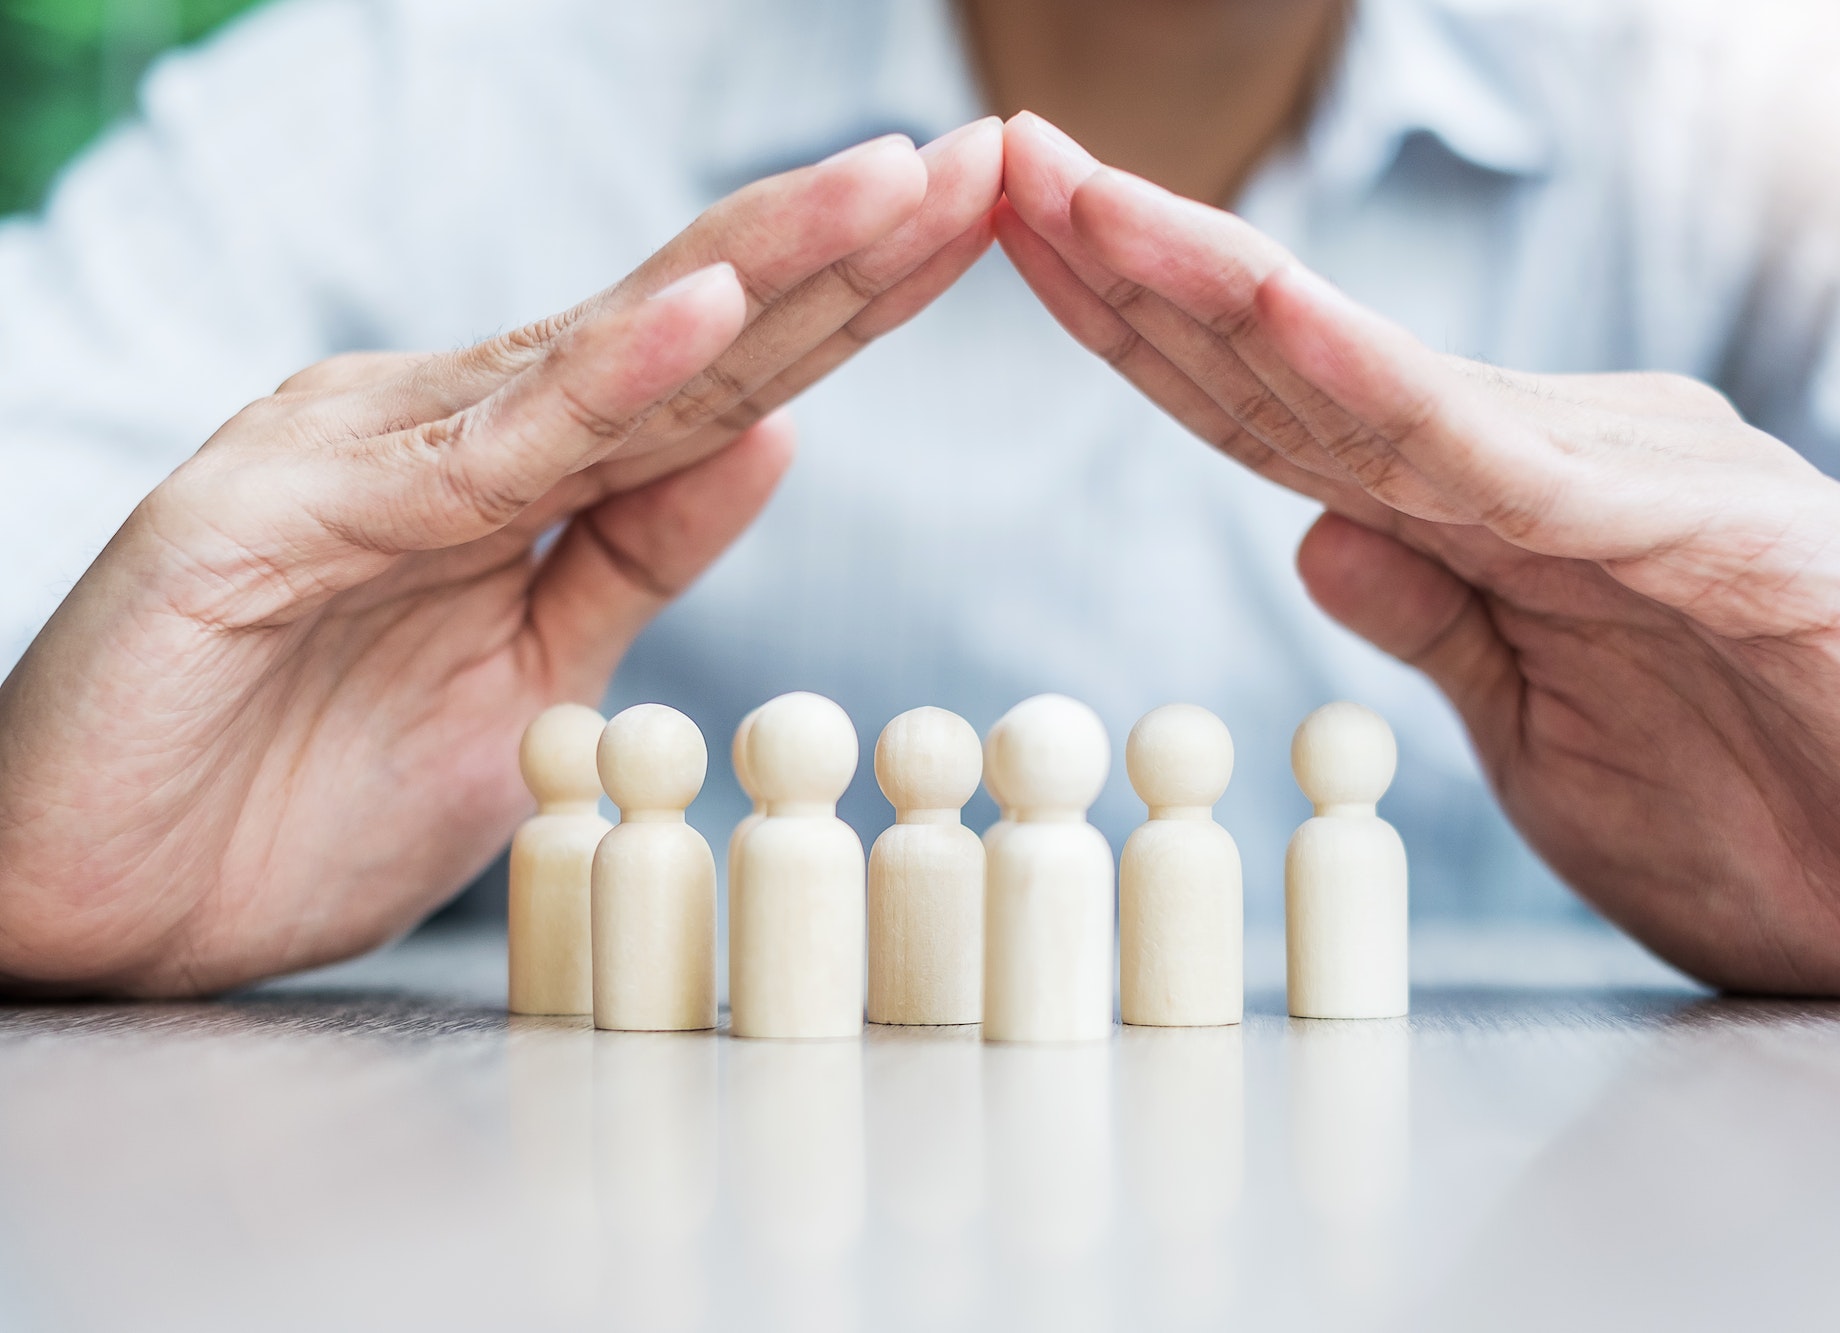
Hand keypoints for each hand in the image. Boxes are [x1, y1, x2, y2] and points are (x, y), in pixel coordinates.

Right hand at [0, 121, 1003, 995]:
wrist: (96, 904)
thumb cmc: (292, 803)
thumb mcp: (532, 685)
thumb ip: (635, 559)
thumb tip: (773, 438)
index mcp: (507, 474)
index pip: (713, 377)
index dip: (846, 305)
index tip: (970, 238)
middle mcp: (446, 432)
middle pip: (683, 330)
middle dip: (841, 251)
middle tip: (982, 165)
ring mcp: (360, 452)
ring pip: (600, 352)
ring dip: (760, 265)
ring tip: (892, 189)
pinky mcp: (277, 507)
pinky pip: (478, 448)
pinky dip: (603, 377)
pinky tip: (716, 316)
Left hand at [999, 112, 1839, 995]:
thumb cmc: (1767, 820)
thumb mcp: (1538, 733)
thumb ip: (1436, 615)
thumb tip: (1310, 533)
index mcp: (1498, 505)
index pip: (1280, 409)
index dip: (1144, 334)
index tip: (1024, 259)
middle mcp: (1548, 454)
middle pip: (1296, 362)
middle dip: (1135, 268)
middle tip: (1002, 165)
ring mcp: (1626, 473)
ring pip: (1375, 376)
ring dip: (1214, 287)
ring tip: (1074, 202)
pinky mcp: (1704, 526)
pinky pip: (1500, 455)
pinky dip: (1373, 385)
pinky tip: (1263, 319)